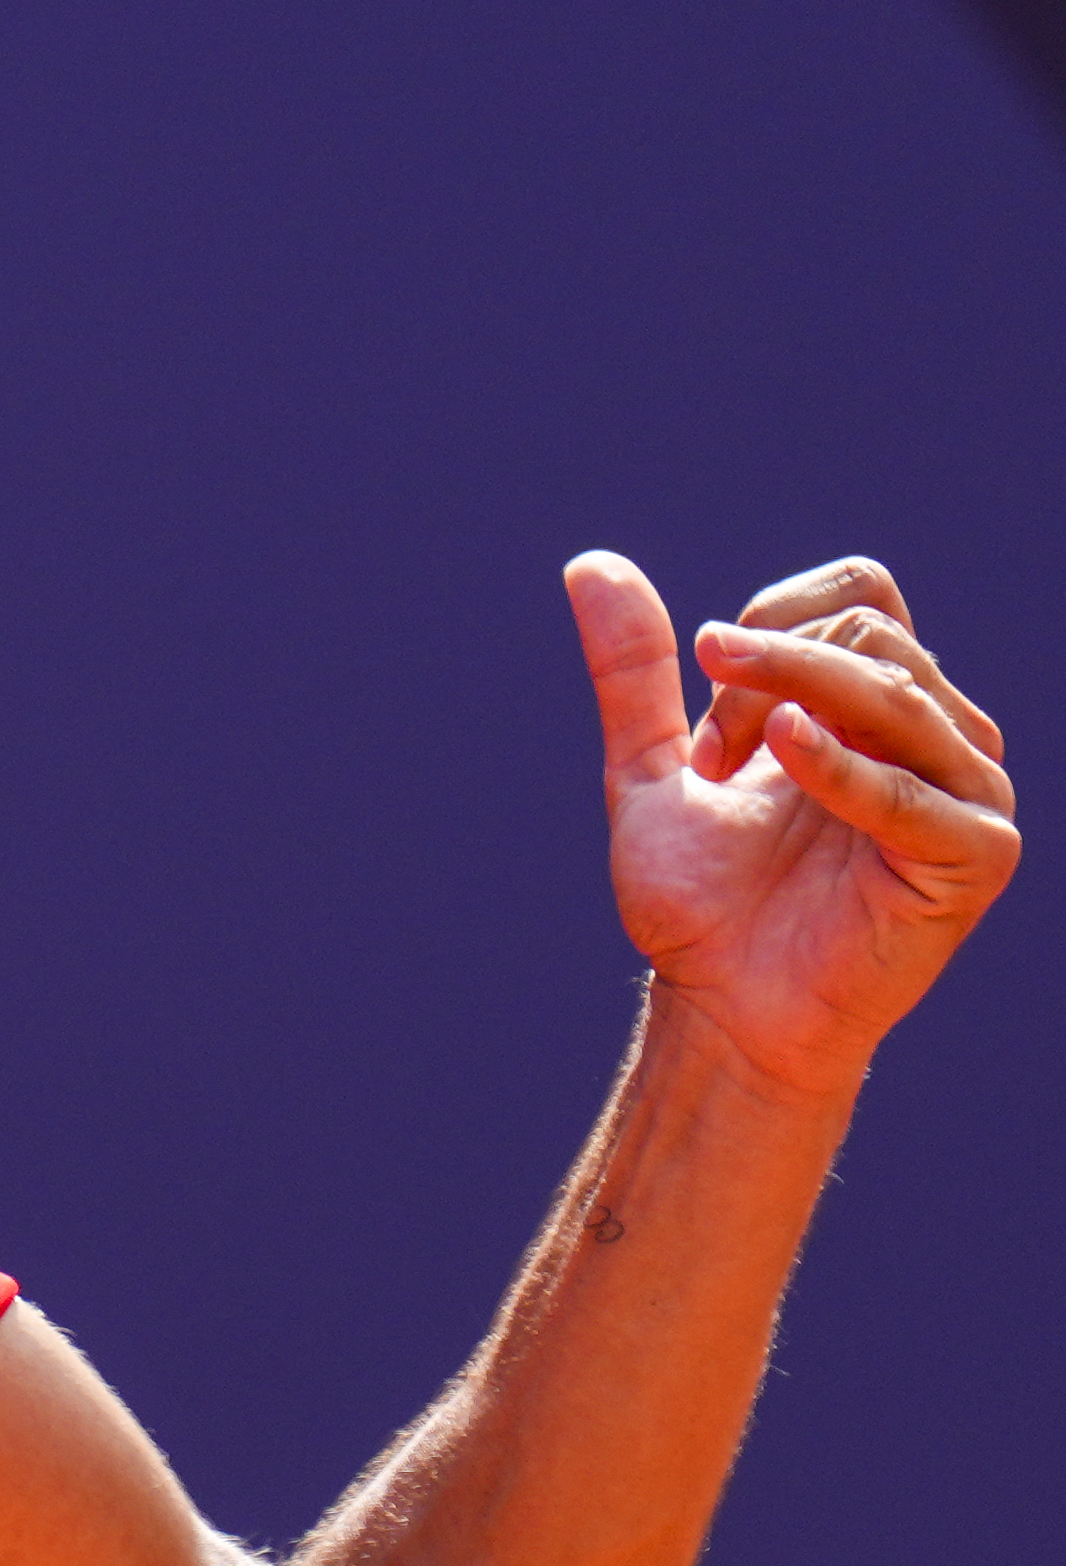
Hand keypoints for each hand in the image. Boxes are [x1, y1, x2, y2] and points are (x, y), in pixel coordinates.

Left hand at [568, 551, 1018, 1097]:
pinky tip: (781, 754)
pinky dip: (841, 766)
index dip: (777, 619)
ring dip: (792, 702)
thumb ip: (632, 669)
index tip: (707, 686)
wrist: (721, 1003)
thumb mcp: (653, 766)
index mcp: (875, 706)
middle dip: (771, 665)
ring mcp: (967, 793)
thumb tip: (589, 563)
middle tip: (709, 734)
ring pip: (897, 691)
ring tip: (730, 762)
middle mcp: (937, 736)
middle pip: (873, 634)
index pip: (863, 593)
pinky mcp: (976, 855)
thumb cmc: (701, 897)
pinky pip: (916, 789)